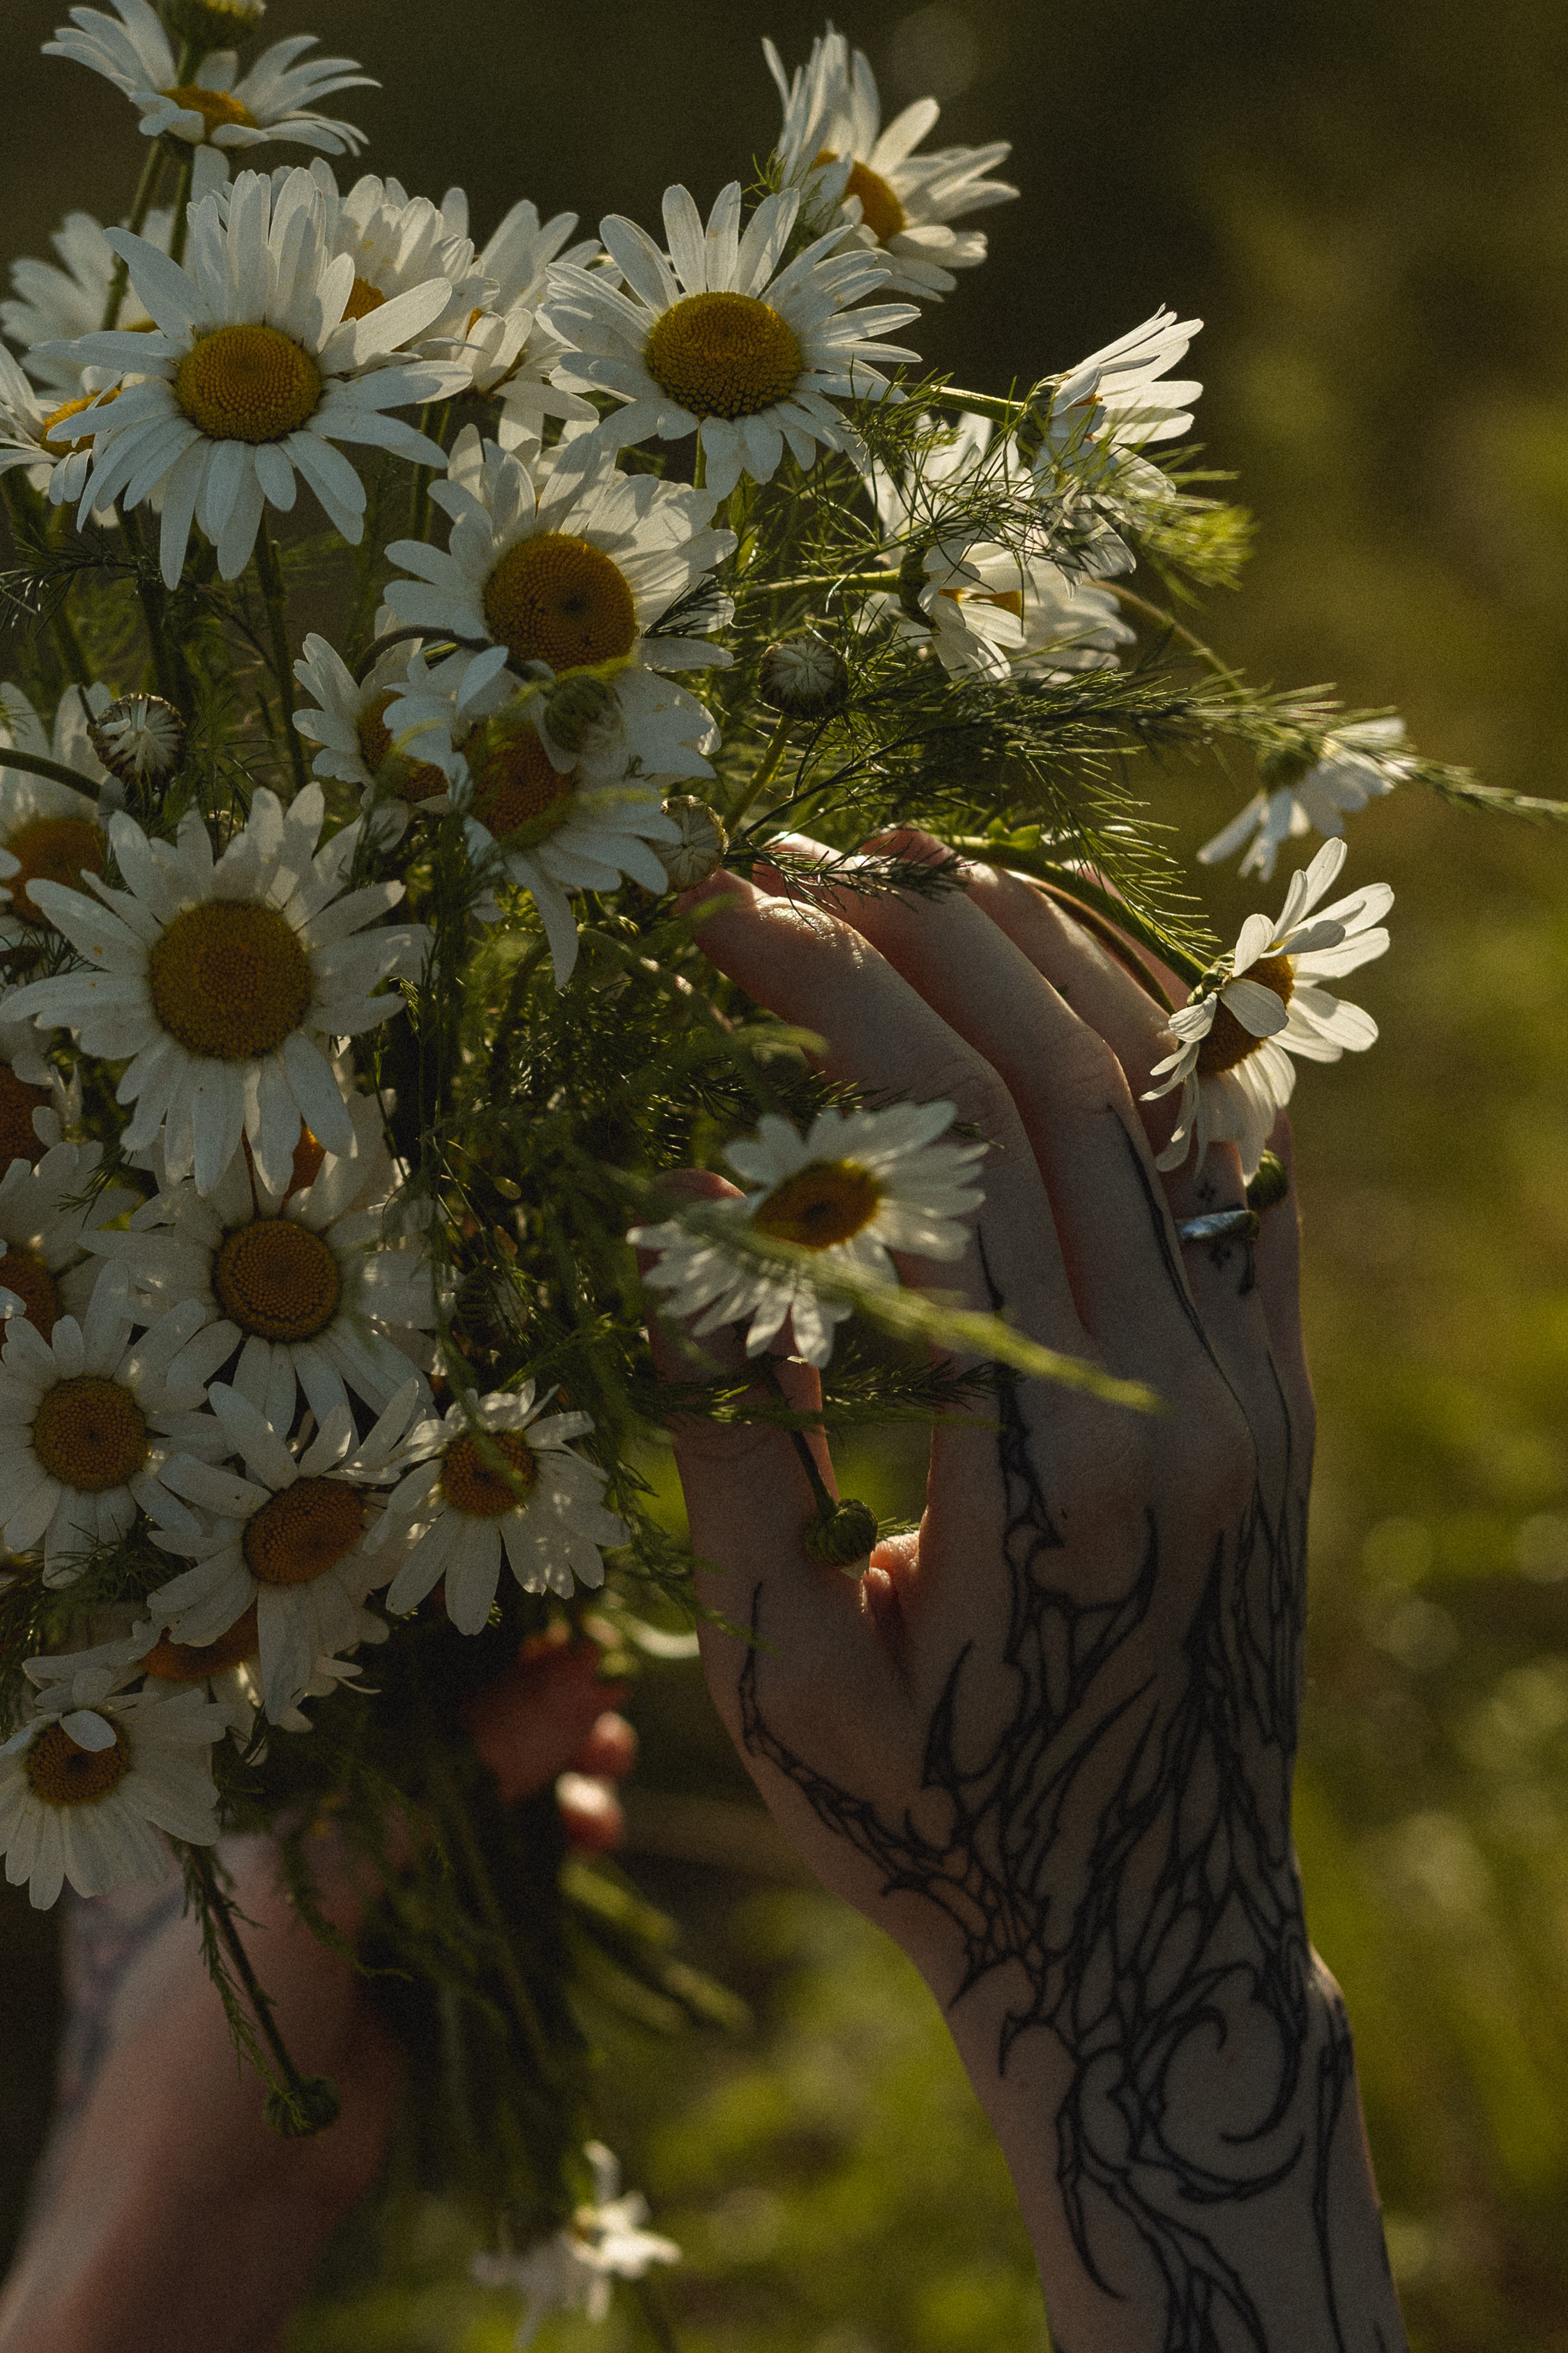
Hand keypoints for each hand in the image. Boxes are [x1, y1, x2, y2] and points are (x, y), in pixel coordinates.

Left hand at [0, 1635, 635, 2352]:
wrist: (215, 2190)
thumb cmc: (234, 2011)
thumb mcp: (337, 1871)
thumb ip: (456, 1773)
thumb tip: (583, 1677)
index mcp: (287, 1771)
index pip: (397, 1669)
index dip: (481, 1638)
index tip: (569, 1619)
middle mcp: (340, 1806)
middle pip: (458, 1720)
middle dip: (538, 1699)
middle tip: (609, 1695)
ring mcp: (391, 1873)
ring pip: (497, 1787)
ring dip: (562, 1766)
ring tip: (611, 1771)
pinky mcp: (435, 1938)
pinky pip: (514, 1861)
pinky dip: (562, 1837)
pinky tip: (597, 1836)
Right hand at [650, 832, 1404, 2352]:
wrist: (1145, 1932)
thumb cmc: (929, 1828)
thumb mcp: (778, 1674)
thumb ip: (727, 1443)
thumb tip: (681, 1217)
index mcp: (1039, 1483)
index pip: (940, 1168)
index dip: (827, 1015)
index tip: (722, 922)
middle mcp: (1179, 1405)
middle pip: (1056, 1097)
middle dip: (911, 948)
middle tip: (786, 859)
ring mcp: (1254, 1386)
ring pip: (1171, 1104)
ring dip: (1042, 957)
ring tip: (919, 863)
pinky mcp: (1279, 1385)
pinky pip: (1244, 1166)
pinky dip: (1160, 1043)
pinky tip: (1071, 967)